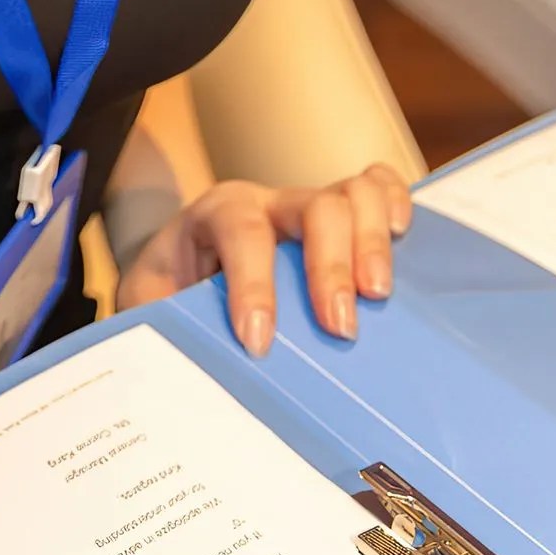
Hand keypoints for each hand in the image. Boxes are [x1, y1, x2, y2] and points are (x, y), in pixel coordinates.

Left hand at [114, 166, 412, 354]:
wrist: (175, 275)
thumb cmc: (168, 295)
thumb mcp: (150, 308)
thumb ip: (163, 324)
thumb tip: (185, 366)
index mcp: (214, 215)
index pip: (240, 229)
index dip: (253, 284)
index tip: (258, 342)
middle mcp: (267, 202)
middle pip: (312, 207)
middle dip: (330, 267)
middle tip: (340, 330)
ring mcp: (307, 207)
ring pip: (352, 194)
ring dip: (371, 243)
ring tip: (378, 294)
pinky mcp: (340, 221)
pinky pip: (376, 188)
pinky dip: (395, 203)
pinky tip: (405, 235)